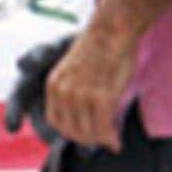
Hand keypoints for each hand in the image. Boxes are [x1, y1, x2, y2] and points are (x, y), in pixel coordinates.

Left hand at [42, 25, 139, 150]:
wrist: (112, 30)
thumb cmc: (101, 46)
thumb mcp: (76, 71)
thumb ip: (76, 92)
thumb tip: (88, 114)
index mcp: (53, 85)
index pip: (56, 122)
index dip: (71, 134)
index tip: (86, 136)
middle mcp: (63, 92)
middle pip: (71, 131)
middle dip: (88, 140)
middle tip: (103, 141)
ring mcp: (80, 96)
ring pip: (88, 132)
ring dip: (101, 140)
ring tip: (112, 140)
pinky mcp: (100, 97)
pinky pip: (104, 127)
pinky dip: (111, 138)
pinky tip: (117, 141)